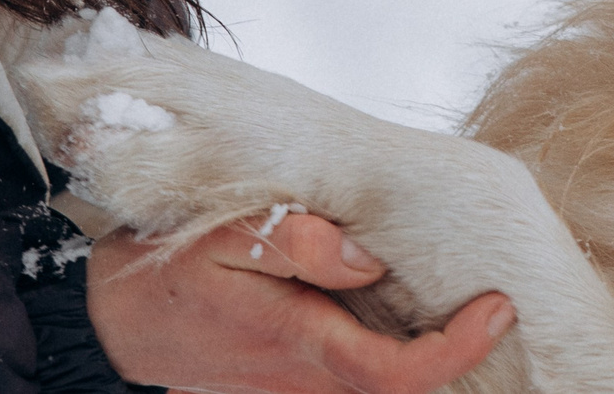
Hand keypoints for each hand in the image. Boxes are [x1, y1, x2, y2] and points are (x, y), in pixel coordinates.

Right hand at [83, 211, 514, 393]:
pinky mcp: (296, 384)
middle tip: (497, 295)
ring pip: (383, 386)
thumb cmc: (168, 269)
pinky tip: (412, 308)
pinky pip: (360, 376)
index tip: (498, 308)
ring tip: (465, 296)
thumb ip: (296, 242)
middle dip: (460, 351)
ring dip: (430, 350)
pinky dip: (398, 349)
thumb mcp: (221, 236)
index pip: (395, 372)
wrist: (116, 322)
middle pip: (404, 388)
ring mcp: (302, 389)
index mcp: (298, 341)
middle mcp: (308, 379)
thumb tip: (367, 255)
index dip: (456, 349)